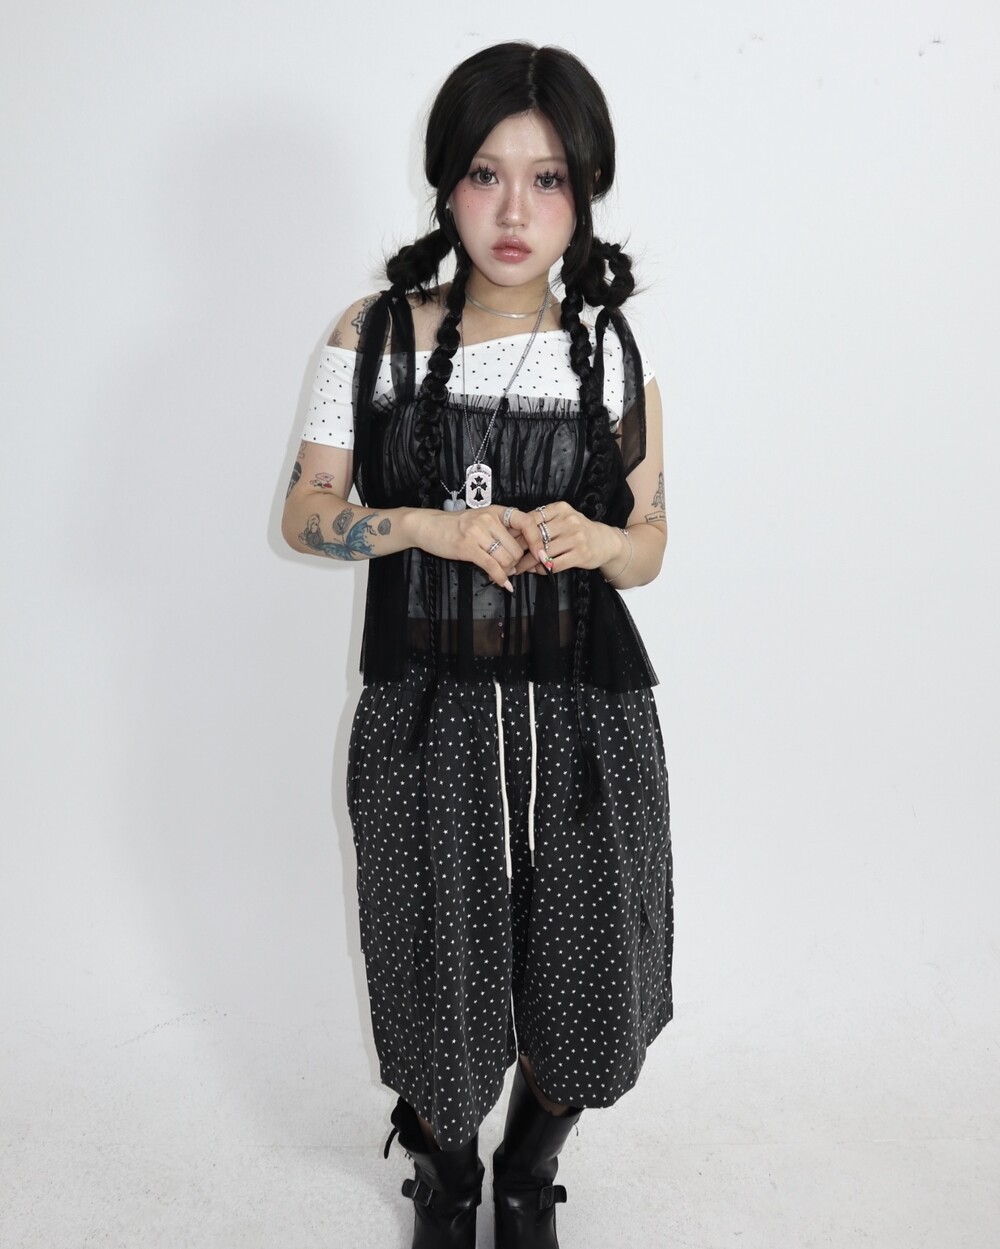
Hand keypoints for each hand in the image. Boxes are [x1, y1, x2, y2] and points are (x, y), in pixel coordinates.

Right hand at [409, 504, 527, 590]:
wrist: (429, 526)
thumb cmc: (457, 525)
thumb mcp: (482, 520)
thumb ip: (502, 531)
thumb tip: (525, 550)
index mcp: (496, 511)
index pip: (526, 522)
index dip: (537, 540)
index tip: (542, 555)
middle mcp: (489, 519)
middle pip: (516, 548)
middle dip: (516, 563)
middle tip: (509, 568)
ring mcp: (477, 533)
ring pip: (506, 559)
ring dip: (507, 571)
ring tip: (500, 572)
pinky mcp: (467, 547)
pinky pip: (492, 566)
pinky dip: (499, 578)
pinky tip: (502, 583)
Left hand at [506, 503, 624, 575]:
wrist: (606, 542)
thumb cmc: (579, 531)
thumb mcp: (563, 518)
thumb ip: (543, 522)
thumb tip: (514, 533)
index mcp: (560, 508)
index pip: (531, 519)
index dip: (516, 532)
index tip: (505, 542)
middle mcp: (568, 521)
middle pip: (535, 537)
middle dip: (518, 550)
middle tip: (506, 559)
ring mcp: (576, 538)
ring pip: (543, 552)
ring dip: (528, 563)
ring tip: (517, 568)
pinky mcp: (581, 554)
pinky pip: (555, 564)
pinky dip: (543, 569)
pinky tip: (537, 570)